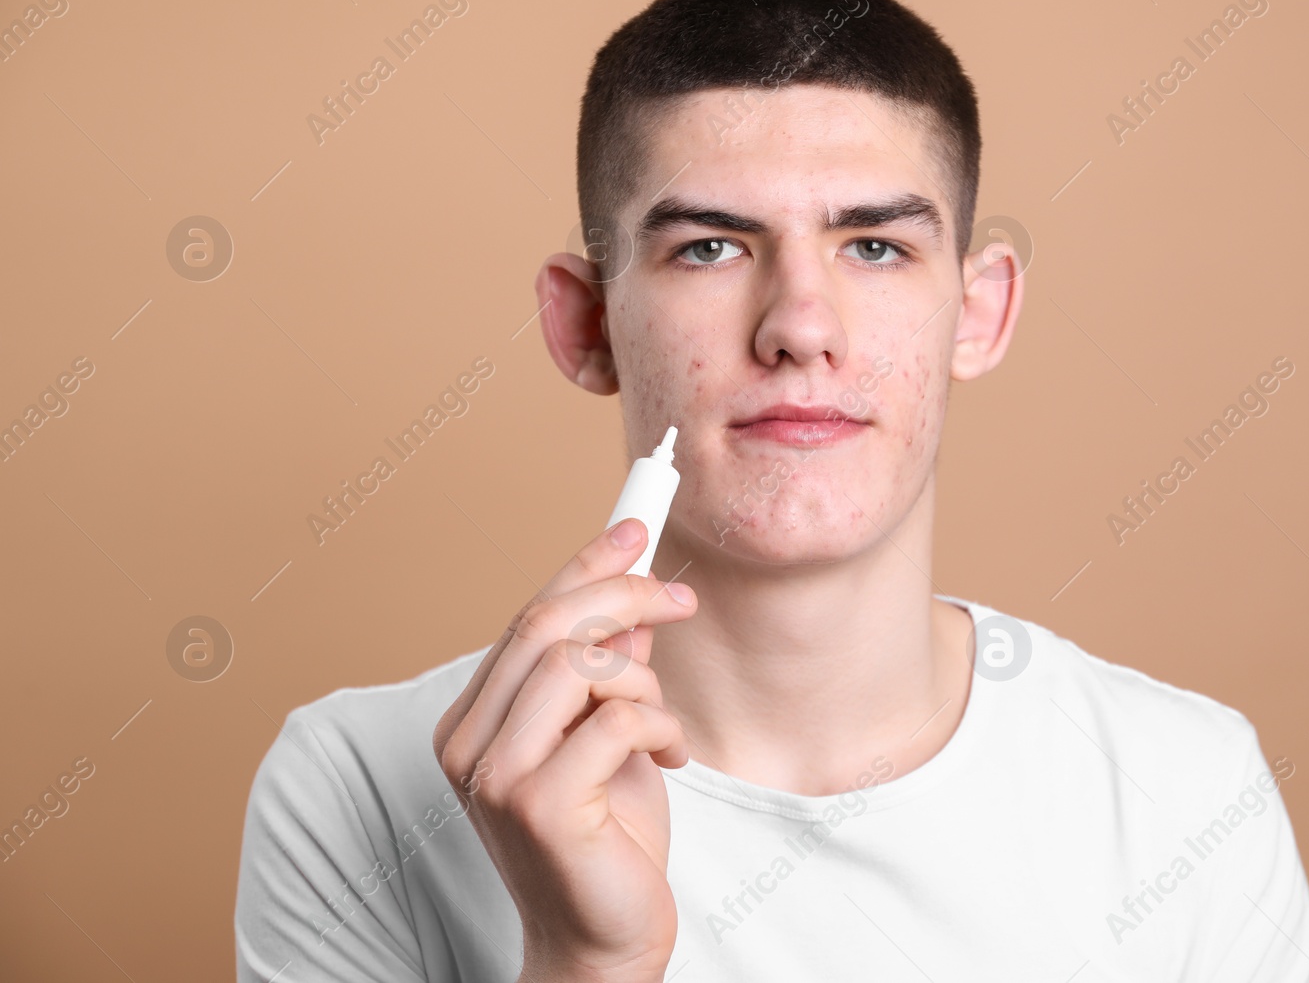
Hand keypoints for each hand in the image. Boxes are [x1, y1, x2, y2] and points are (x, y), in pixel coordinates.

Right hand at [432, 518, 696, 982]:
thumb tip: (631, 607)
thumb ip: (607, 675)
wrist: (605, 940)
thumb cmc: (607, 842)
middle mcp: (468, 745)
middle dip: (623, 596)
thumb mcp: (610, 738)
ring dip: (643, 681)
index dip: (582, 566)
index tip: (633, 528)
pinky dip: (657, 725)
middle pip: (544, 625)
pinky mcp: (539, 805)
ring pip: (578, 666)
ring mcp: (496, 776)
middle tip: (680, 601)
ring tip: (662, 724)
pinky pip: (615, 720)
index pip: (526, 617)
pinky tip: (667, 756)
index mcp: (473, 722)